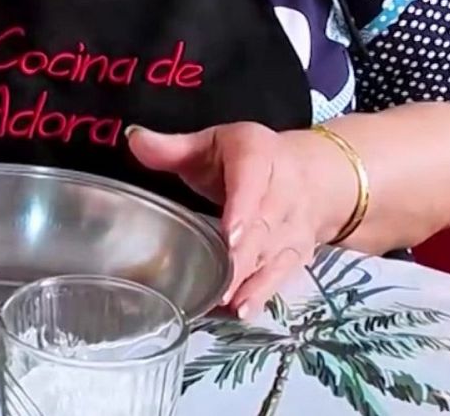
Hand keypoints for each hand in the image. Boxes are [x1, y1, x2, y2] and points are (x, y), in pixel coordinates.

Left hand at [128, 123, 333, 318]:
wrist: (314, 174)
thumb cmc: (251, 159)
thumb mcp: (213, 143)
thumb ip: (173, 147)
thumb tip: (134, 139)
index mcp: (258, 156)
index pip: (252, 181)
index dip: (242, 208)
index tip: (229, 233)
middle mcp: (282, 192)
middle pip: (263, 226)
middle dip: (242, 255)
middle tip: (219, 281)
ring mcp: (292, 226)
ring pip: (272, 254)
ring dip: (249, 280)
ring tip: (225, 300)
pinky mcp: (297, 253)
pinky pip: (281, 274)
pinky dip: (262, 293)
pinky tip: (242, 310)